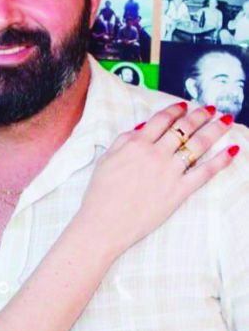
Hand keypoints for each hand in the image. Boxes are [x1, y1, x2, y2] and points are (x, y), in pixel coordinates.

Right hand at [78, 103, 237, 258]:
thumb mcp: (105, 160)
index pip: (162, 119)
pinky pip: (205, 172)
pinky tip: (232, 150)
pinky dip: (221, 160)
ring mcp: (169, 172)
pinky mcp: (179, 191)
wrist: (103, 224)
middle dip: (200, 115)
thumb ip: (123, 140)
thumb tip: (142, 128)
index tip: (184, 105)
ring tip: (225, 121)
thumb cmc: (100, 195)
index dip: (176, 110)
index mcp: (135, 144)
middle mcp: (155, 154)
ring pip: (198, 144)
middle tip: (210, 109)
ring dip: (214, 130)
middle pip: (184, 128)